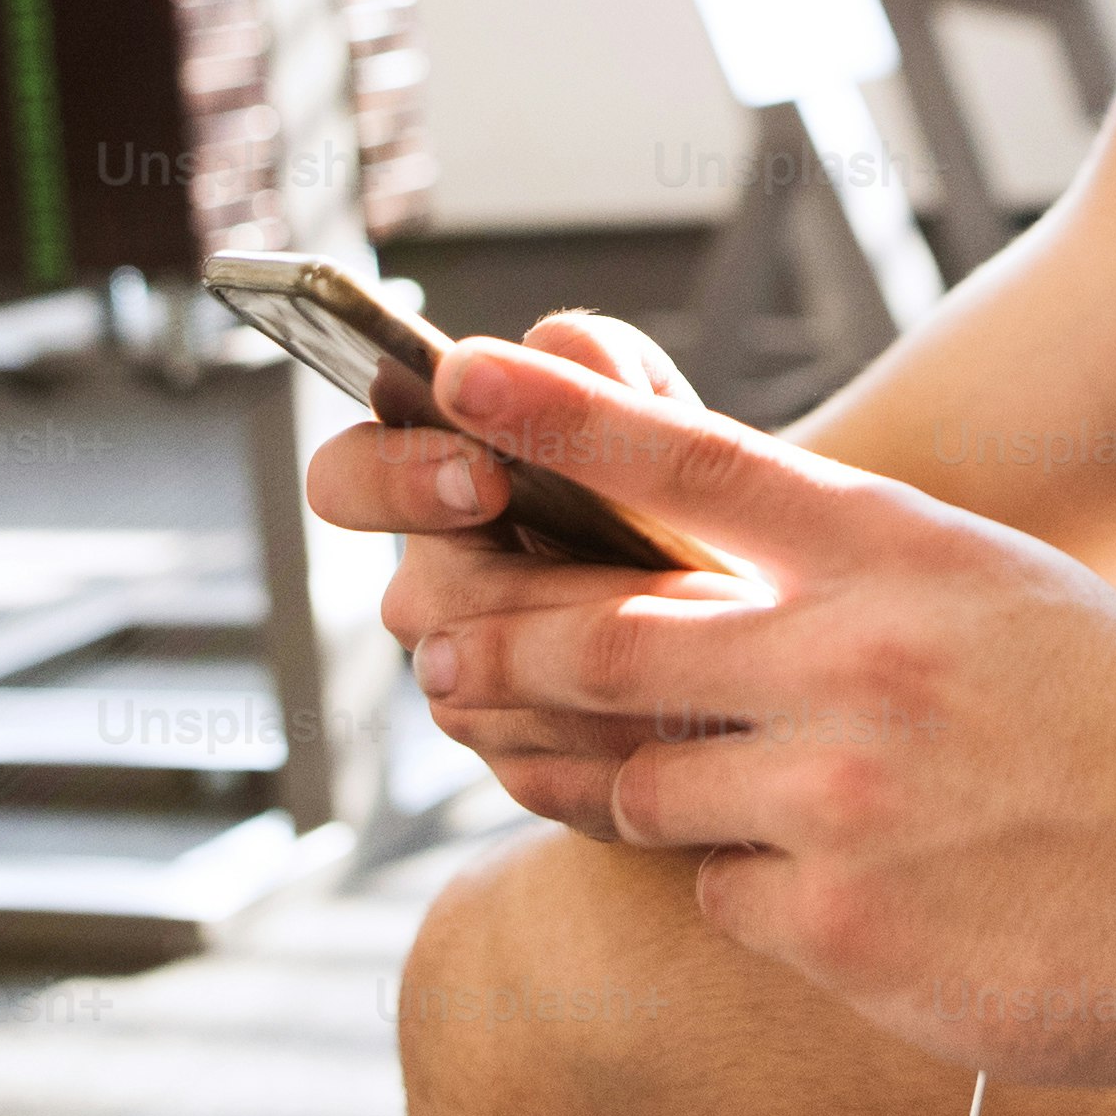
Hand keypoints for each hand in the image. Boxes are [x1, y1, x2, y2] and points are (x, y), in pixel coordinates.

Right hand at [315, 309, 693, 842]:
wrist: (767, 617)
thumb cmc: (689, 495)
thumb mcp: (661, 415)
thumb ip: (608, 370)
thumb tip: (556, 344)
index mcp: (434, 485)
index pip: (348, 478)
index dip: (396, 479)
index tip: (485, 477)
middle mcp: (433, 591)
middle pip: (419, 604)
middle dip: (518, 593)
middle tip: (606, 585)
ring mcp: (467, 689)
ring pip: (484, 697)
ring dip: (595, 672)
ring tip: (701, 643)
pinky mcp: (525, 767)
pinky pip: (545, 771)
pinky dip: (624, 741)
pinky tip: (694, 718)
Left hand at [404, 330, 1115, 1086]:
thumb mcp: (1009, 597)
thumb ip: (863, 576)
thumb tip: (722, 576)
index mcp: (900, 555)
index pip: (689, 458)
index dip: (558, 414)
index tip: (461, 374)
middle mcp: (850, 662)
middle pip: (601, 640)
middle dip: (499, 648)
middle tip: (440, 655)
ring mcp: (832, 801)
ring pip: (636, 784)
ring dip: (633, 786)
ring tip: (676, 790)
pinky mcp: (830, 928)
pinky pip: (715, 895)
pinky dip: (748, 889)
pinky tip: (838, 892)